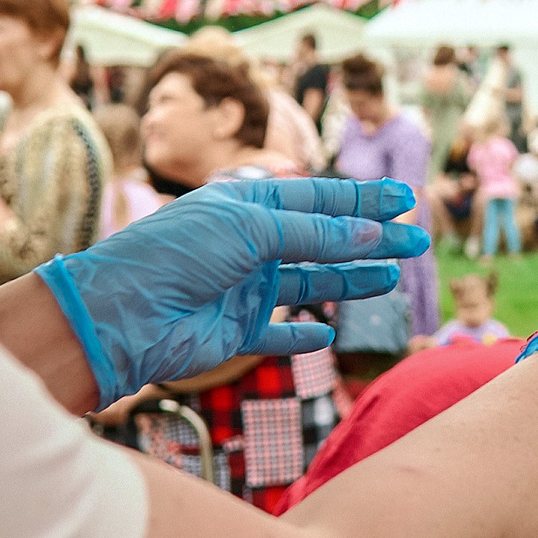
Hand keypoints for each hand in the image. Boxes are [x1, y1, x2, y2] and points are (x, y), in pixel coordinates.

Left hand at [38, 177, 429, 406]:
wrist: (120, 314)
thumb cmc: (177, 254)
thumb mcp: (253, 228)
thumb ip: (317, 232)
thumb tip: (374, 231)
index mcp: (249, 203)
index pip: (320, 198)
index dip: (364, 200)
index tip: (406, 200)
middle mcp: (248, 243)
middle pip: (324, 241)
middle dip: (372, 240)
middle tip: (417, 243)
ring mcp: (243, 288)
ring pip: (310, 285)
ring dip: (350, 282)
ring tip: (390, 280)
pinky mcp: (234, 331)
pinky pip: (277, 336)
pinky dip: (300, 338)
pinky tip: (324, 337)